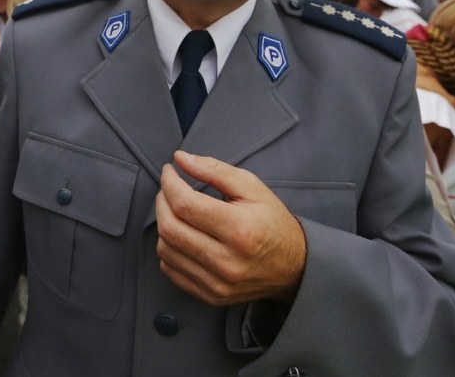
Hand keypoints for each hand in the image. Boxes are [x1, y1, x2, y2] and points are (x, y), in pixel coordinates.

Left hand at [154, 150, 305, 307]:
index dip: (169, 183)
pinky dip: (168, 248)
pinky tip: (182, 234)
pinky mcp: (210, 296)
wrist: (294, 267)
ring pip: (166, 249)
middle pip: (170, 228)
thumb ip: (214, 169)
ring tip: (175, 210)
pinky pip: (170, 269)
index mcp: (239, 229)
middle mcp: (226, 260)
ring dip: (163, 224)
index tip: (169, 171)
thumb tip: (180, 158)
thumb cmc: (272, 221)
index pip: (184, 204)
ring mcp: (217, 282)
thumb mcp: (252, 186)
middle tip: (168, 189)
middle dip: (161, 202)